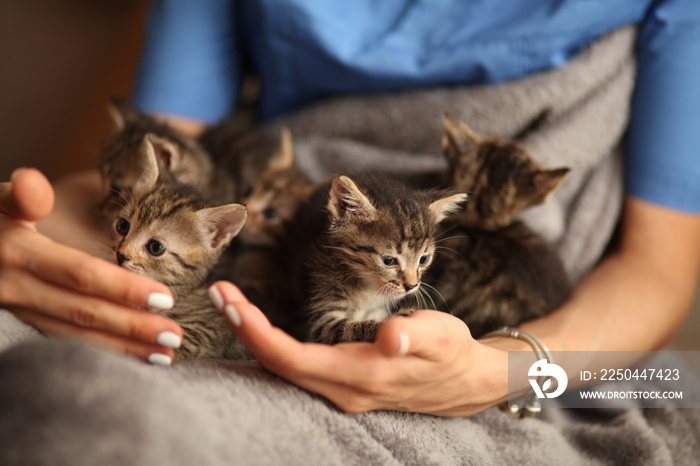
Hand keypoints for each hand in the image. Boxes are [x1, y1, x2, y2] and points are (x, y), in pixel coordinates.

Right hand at [0, 168, 182, 364]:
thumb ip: (21, 195)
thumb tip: (33, 182)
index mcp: (19, 254)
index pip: (81, 275)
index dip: (124, 287)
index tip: (166, 298)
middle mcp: (17, 288)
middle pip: (85, 312)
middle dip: (133, 326)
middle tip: (175, 337)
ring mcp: (17, 311)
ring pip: (75, 335)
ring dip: (121, 348)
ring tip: (163, 356)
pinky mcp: (21, 322)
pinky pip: (63, 340)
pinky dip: (98, 350)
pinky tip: (129, 355)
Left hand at [210, 281, 514, 415]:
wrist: (463, 380)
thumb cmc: (450, 353)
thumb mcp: (440, 337)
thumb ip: (414, 335)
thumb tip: (390, 337)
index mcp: (361, 375)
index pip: (292, 358)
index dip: (256, 331)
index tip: (231, 301)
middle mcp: (343, 389)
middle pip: (278, 363)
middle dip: (244, 327)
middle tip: (219, 292)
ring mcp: (340, 389)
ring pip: (283, 366)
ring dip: (254, 333)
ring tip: (231, 300)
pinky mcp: (342, 381)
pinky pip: (296, 365)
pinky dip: (272, 341)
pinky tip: (259, 322)